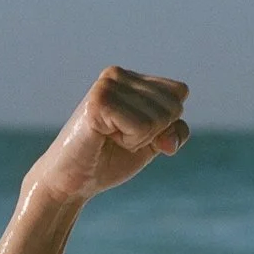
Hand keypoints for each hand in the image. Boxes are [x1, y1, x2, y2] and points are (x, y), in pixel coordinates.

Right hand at [21, 67, 189, 211]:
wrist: (74, 179)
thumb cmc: (110, 158)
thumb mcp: (153, 143)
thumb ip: (174, 132)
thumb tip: (169, 136)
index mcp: (130, 78)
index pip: (179, 92)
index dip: (168, 122)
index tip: (137, 132)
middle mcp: (117, 74)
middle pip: (173, 106)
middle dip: (155, 132)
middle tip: (120, 137)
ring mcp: (106, 86)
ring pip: (159, 118)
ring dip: (139, 139)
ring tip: (111, 138)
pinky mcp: (98, 103)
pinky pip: (142, 126)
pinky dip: (130, 142)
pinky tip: (105, 138)